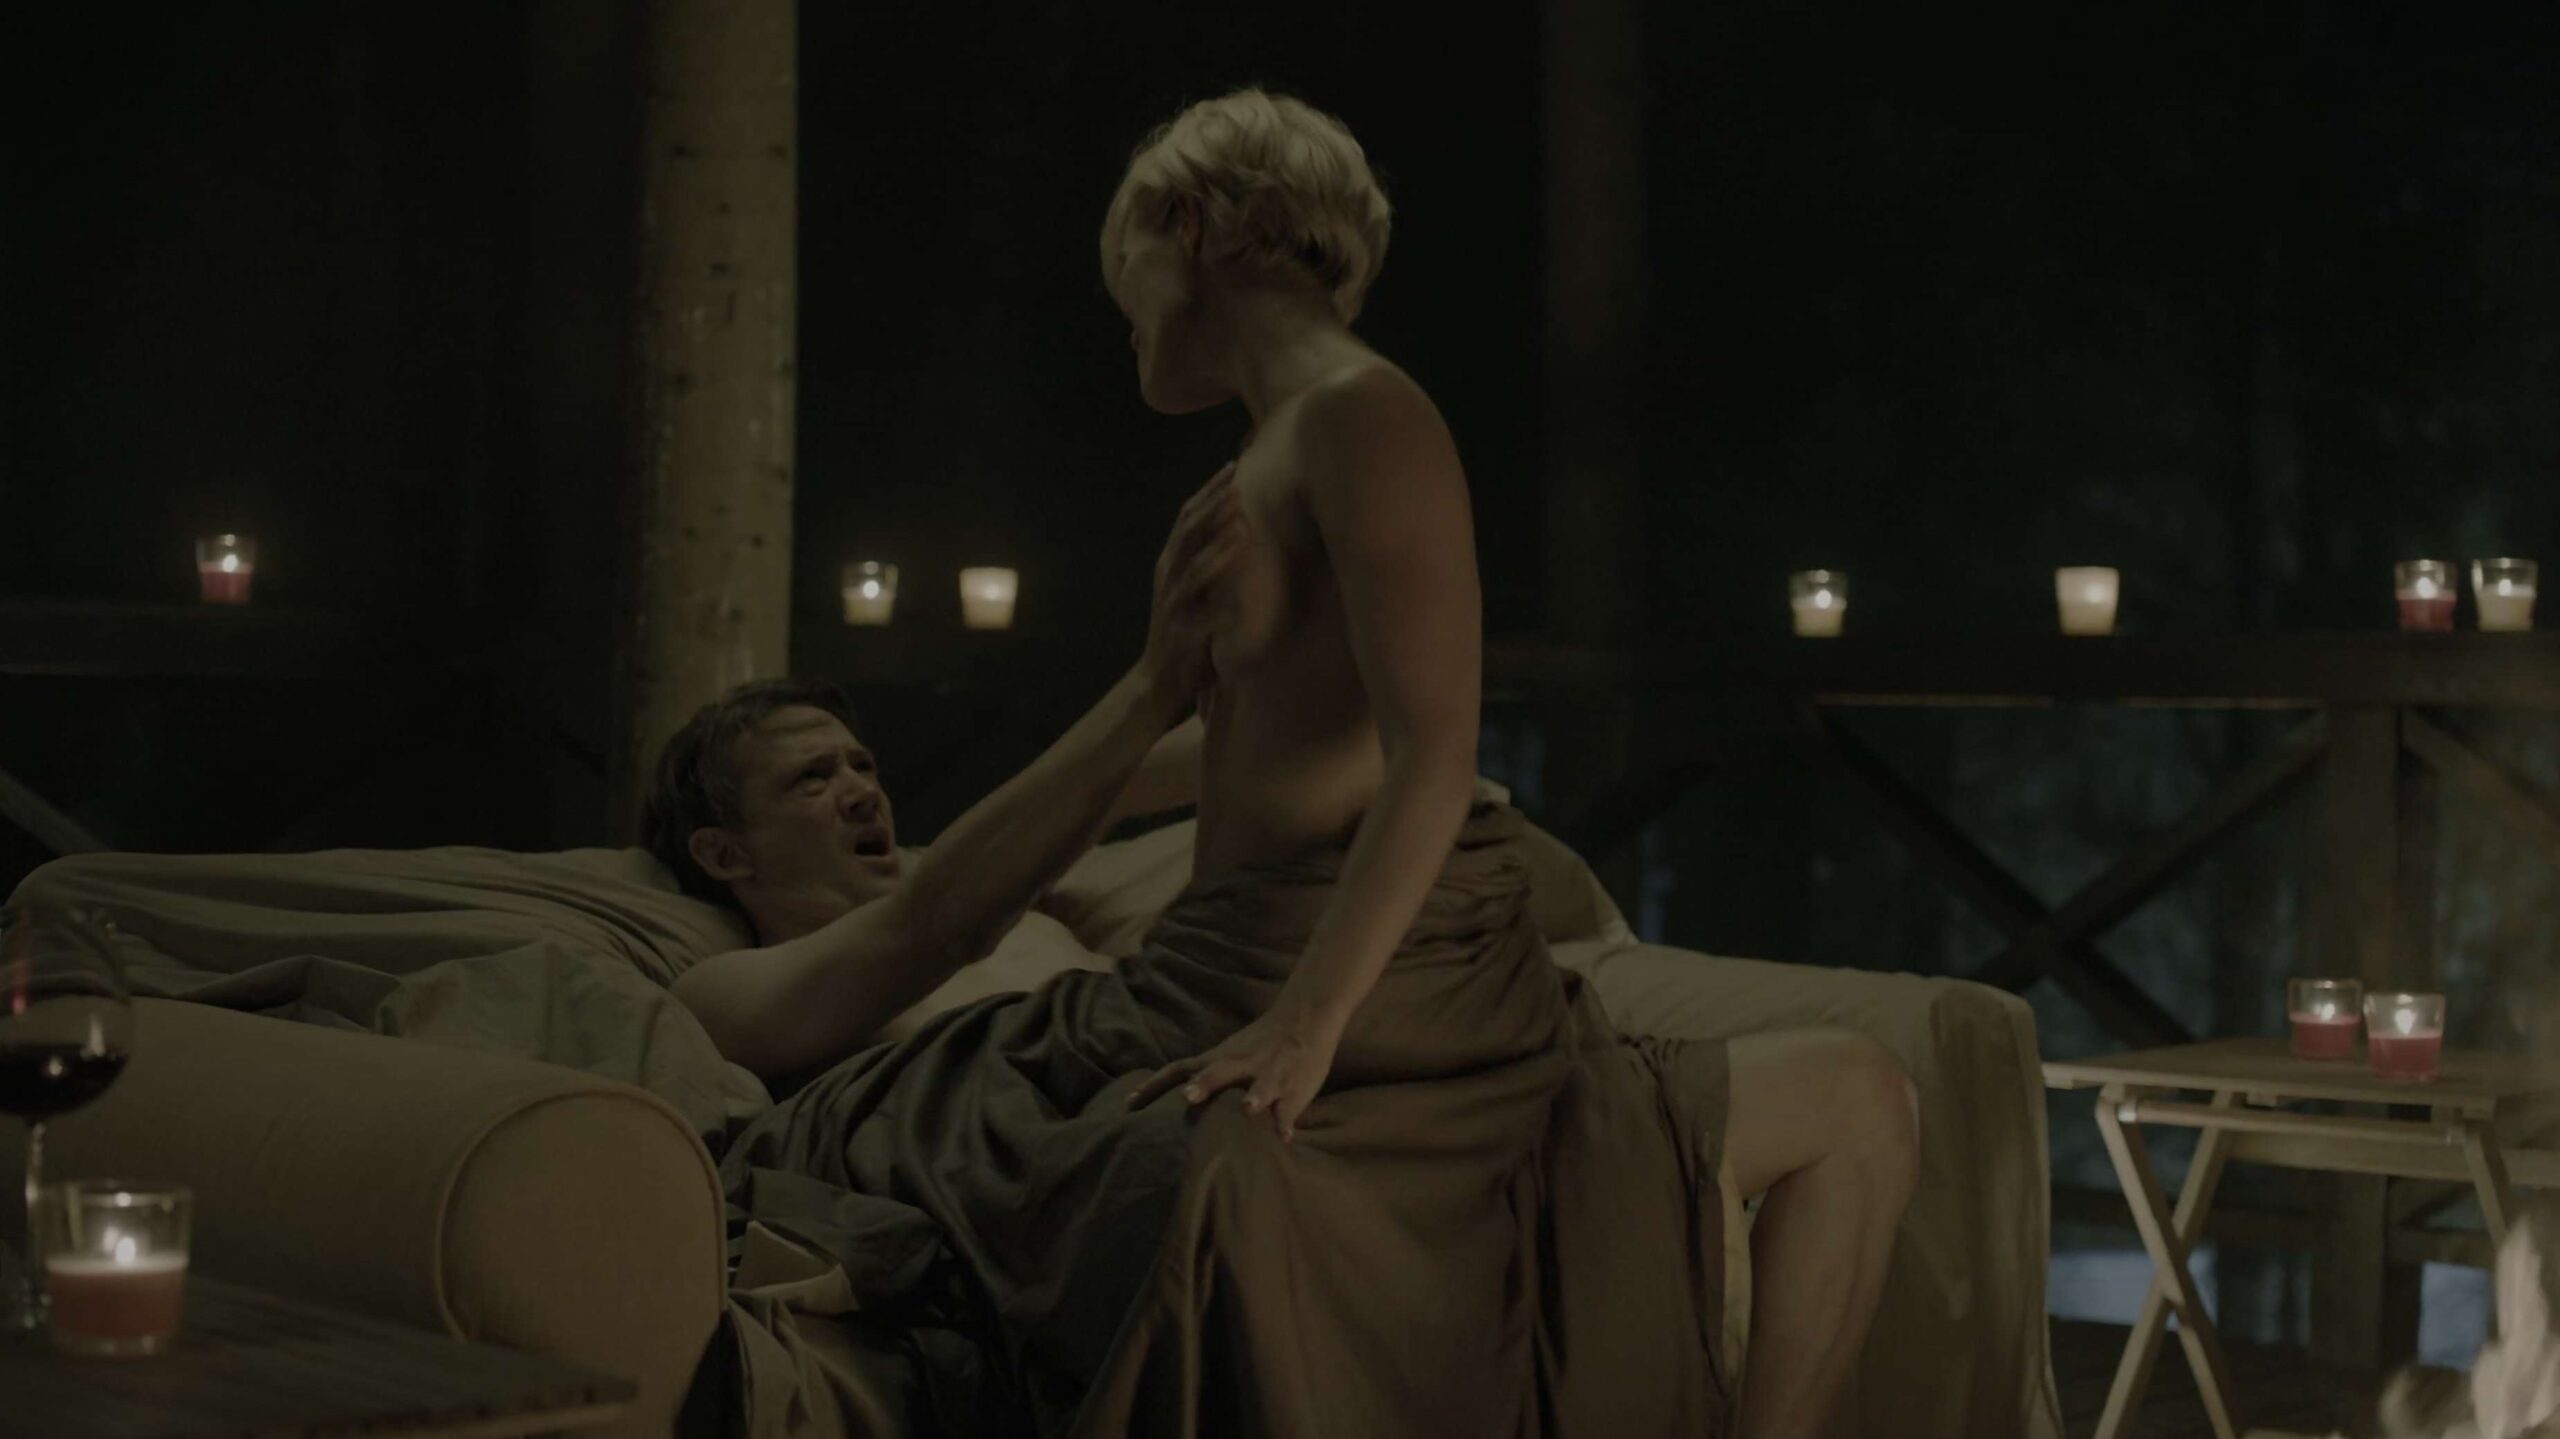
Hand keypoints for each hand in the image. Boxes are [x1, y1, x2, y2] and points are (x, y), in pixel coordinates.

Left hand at [1127, 995, 1340, 1140]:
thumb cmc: (1261, 1043)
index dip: (1154, 1086)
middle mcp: (1241, 1064)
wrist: (1305, 1017)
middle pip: (1219, 1071)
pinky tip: (1283, 1138)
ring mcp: (1269, 1076)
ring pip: (1260, 1085)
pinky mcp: (1293, 1088)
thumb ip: (1206, 1075)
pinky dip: (1286, 1121)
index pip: (1179, 1069)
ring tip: (1248, 1110)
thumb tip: (1177, 1101)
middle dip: (1205, 1084)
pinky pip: (1289, 1107)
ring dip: (1253, 1097)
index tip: (1129, 1105)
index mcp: (1220, 1058)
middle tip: (1187, 1097)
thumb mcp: (1229, 1054)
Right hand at [1142, 462, 1247, 704]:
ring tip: (1242, 527)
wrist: (1155, 683)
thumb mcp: (1194, 589)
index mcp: (1171, 563)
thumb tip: (1238, 522)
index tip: (1233, 467)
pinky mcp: (1176, 638)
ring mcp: (1169, 608)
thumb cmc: (1185, 633)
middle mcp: (1166, 579)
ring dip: (1218, 548)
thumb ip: (1208, 559)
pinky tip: (1239, 609)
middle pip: (1187, 533)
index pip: (1187, 517)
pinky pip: (1200, 623)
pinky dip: (1219, 615)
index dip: (1209, 491)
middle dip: (1213, 507)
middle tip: (1239, 483)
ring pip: (1192, 571)